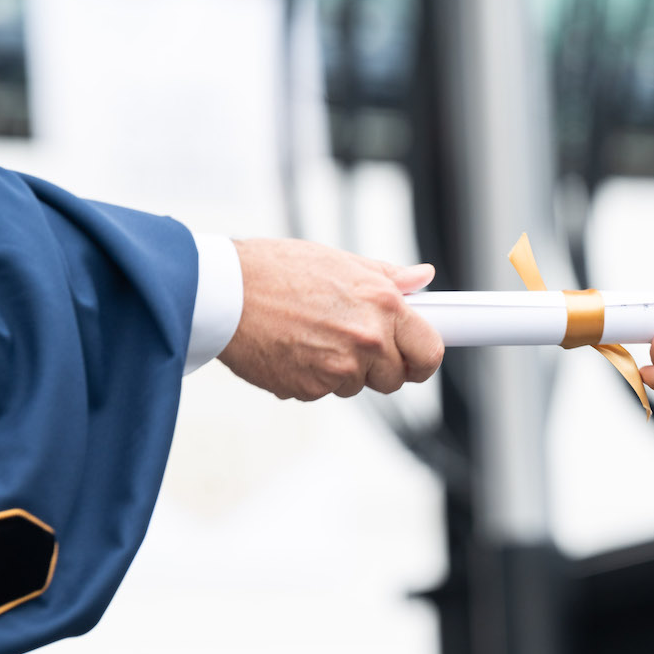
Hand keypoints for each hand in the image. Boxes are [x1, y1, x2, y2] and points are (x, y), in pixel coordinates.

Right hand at [217, 239, 444, 399]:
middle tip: (352, 339)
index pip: (429, 352)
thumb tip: (422, 277)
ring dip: (343, 370)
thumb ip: (388, 277)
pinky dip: (312, 376)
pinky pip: (323, 391)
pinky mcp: (309, 388)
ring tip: (313, 334)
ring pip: (357, 385)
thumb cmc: (277, 269)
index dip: (423, 358)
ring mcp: (339, 368)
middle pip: (395, 378)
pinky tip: (292, 347)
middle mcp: (367, 340)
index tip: (416, 357)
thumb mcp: (341, 261)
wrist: (224, 291)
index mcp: (383, 305)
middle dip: (380, 365)